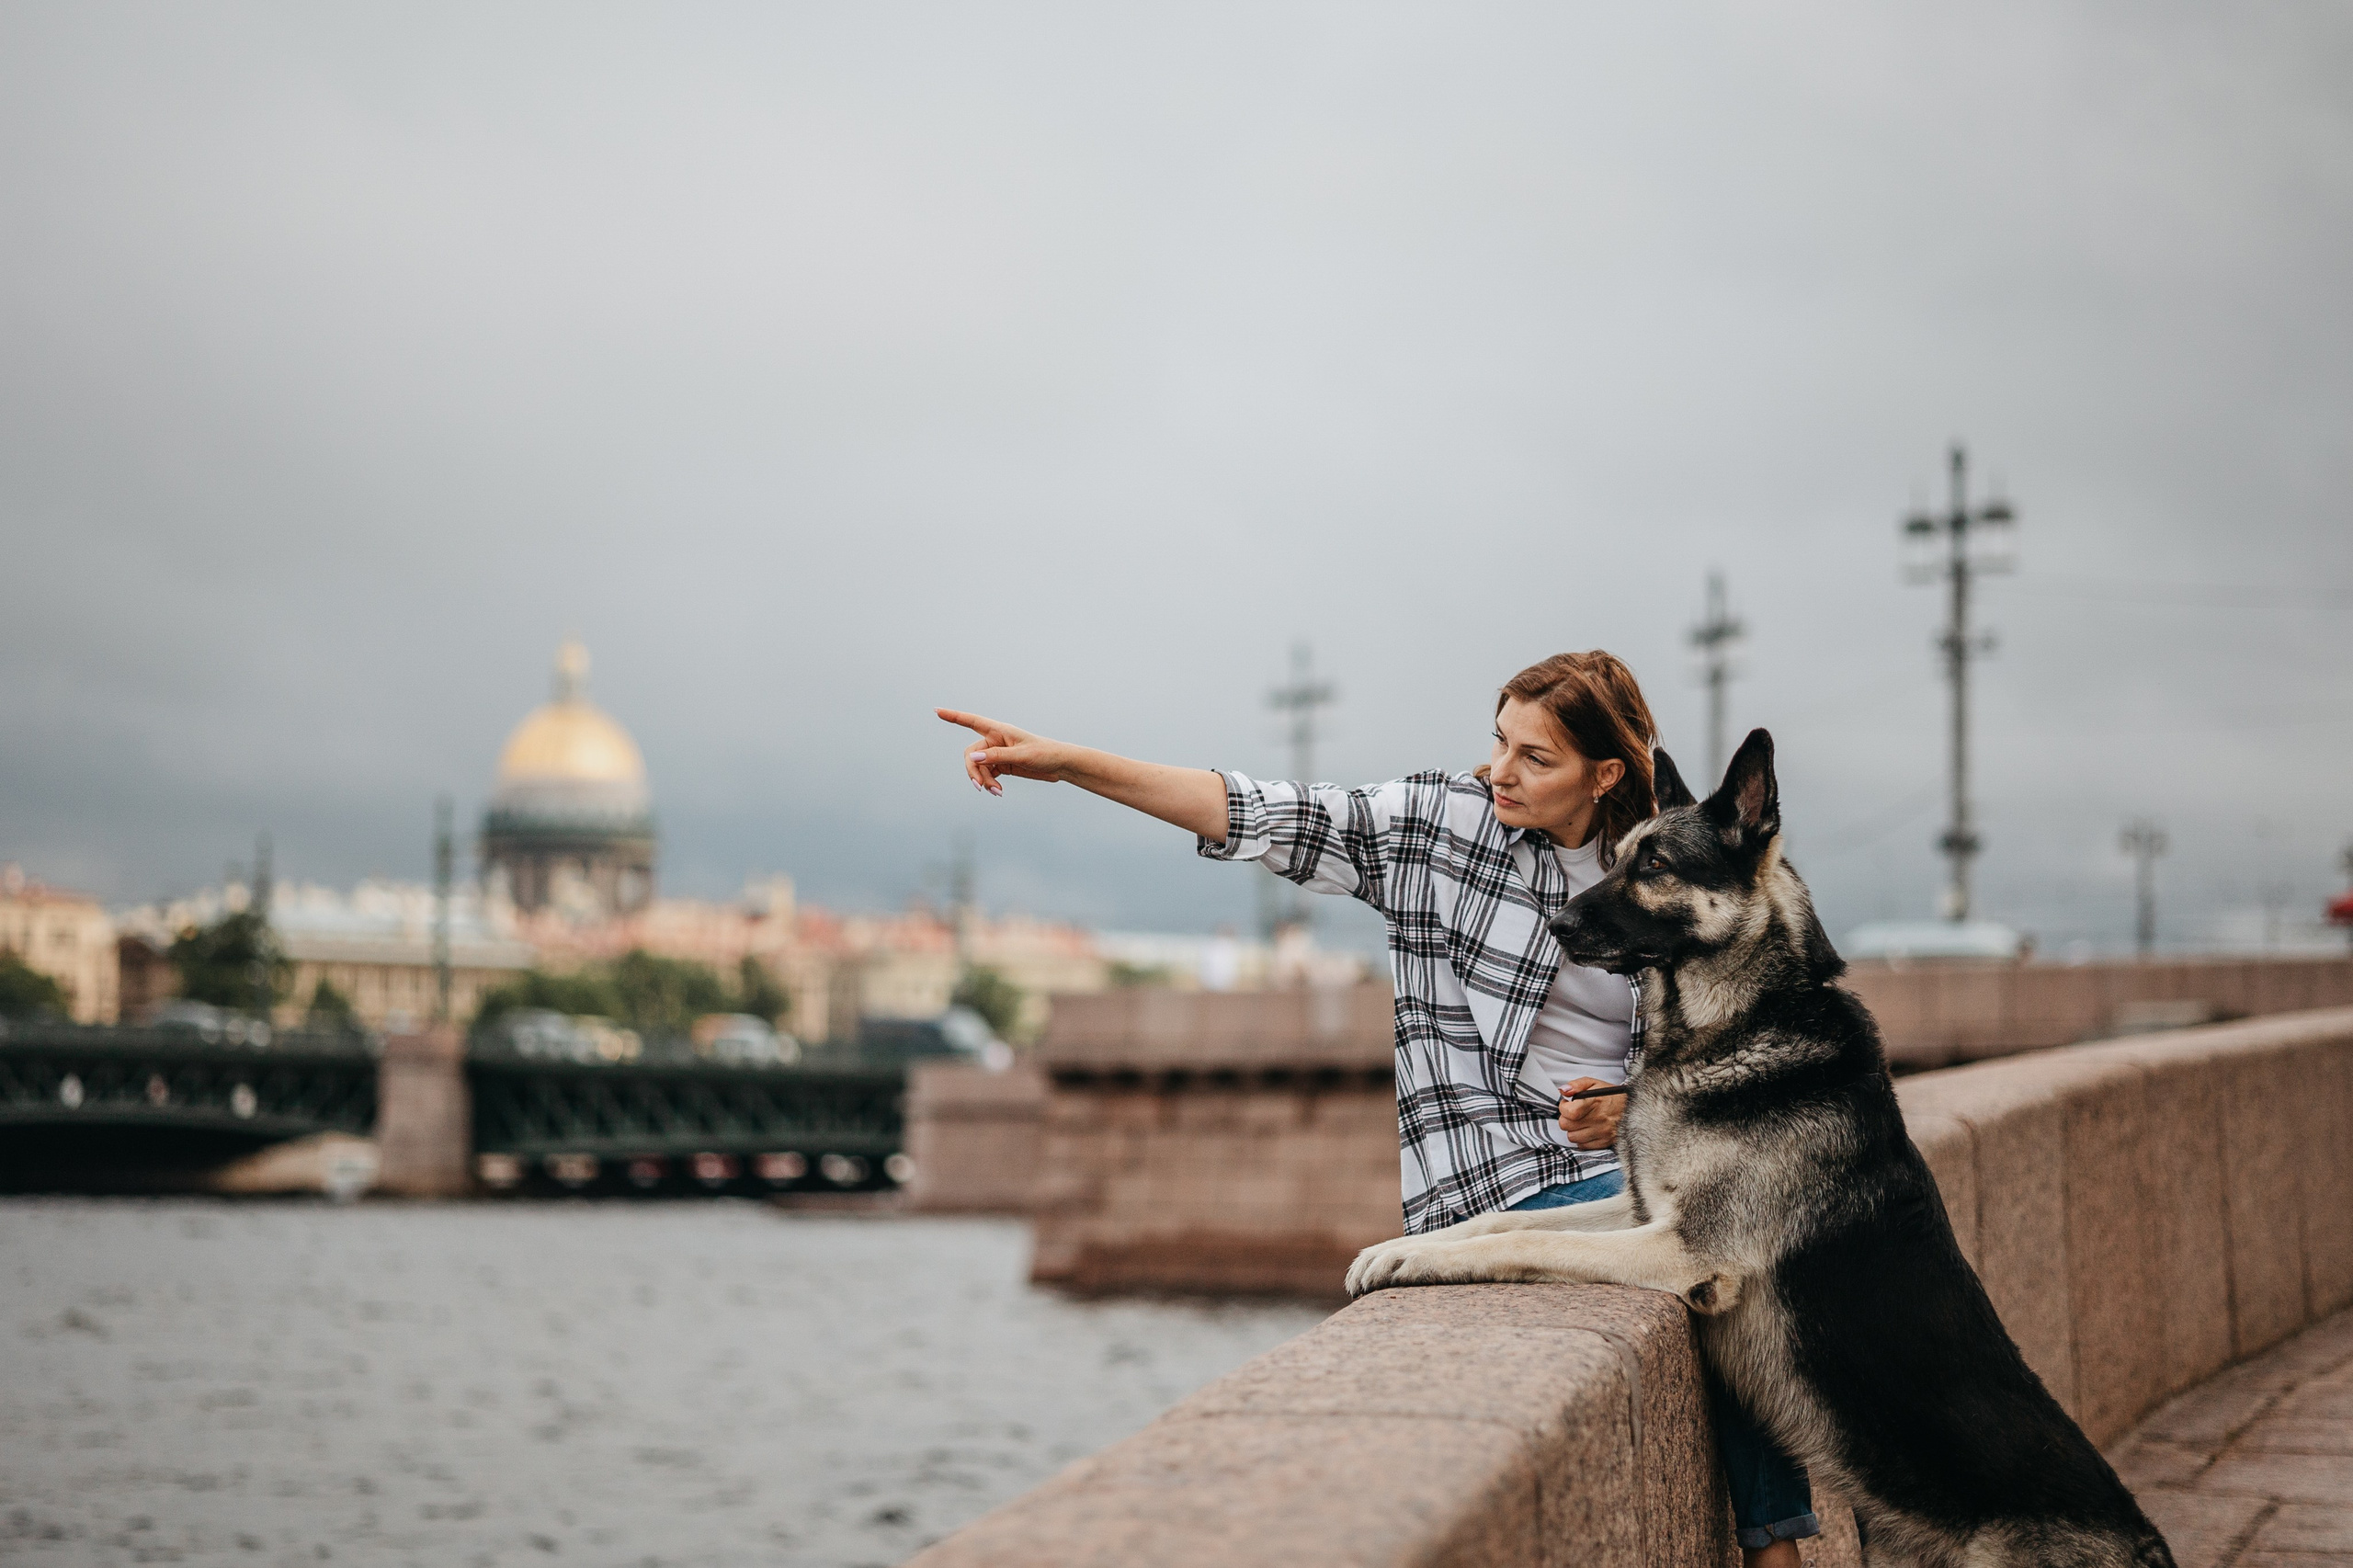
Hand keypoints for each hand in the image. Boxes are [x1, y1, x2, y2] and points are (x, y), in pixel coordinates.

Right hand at [937, 709, 1069, 796]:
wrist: (1060, 765)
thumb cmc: (1045, 753)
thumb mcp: (1022, 755)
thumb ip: (997, 756)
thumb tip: (972, 758)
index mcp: (999, 730)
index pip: (972, 721)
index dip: (953, 716)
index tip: (936, 711)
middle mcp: (995, 740)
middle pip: (972, 755)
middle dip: (973, 771)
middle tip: (980, 786)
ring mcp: (997, 754)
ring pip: (978, 768)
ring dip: (984, 780)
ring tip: (996, 792)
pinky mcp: (1002, 766)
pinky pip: (987, 775)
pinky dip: (990, 784)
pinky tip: (998, 792)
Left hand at [1558, 1078, 1624, 1150]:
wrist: (1633, 1108)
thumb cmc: (1611, 1095)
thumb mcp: (1594, 1083)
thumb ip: (1576, 1085)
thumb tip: (1563, 1091)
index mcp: (1594, 1103)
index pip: (1569, 1112)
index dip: (1563, 1108)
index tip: (1567, 1104)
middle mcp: (1599, 1119)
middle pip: (1566, 1126)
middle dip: (1566, 1118)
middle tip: (1573, 1113)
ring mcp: (1602, 1132)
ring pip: (1572, 1137)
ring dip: (1573, 1130)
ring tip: (1581, 1122)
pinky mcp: (1605, 1142)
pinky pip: (1583, 1146)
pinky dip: (1582, 1139)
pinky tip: (1587, 1129)